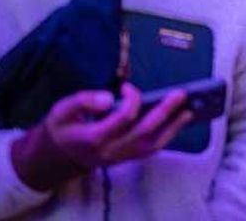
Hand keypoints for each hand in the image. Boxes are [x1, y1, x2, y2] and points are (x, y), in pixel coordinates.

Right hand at [11, 83, 192, 190]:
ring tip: (188, 110)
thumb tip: (109, 97)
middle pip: (144, 133)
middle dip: (165, 112)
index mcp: (94, 137)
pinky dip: (166, 136)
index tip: (128, 87)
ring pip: (152, 145)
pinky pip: (150, 150)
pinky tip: (177, 122)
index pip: (122, 119)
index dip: (131, 100)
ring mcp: (120, 157)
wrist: (56, 157)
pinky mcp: (126, 158)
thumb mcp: (62, 109)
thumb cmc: (61, 128)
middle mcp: (111, 150)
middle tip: (181, 94)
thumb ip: (83, 100)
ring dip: (173, 128)